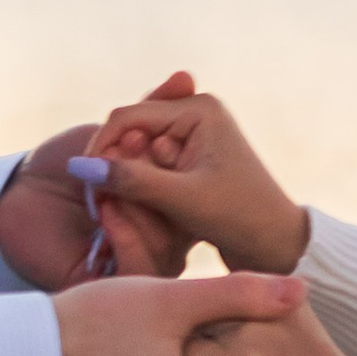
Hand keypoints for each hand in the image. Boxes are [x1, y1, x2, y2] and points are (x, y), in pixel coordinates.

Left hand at [0, 74, 195, 287]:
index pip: (194, 198)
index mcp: (167, 210)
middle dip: (160, 185)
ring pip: (169, 253)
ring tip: (111, 184)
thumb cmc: (61, 168)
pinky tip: (108, 212)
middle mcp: (159, 244)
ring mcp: (137, 269)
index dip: (178, 166)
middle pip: (186, 228)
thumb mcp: (112, 134)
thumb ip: (152, 107)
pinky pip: (141, 274)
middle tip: (132, 153)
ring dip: (143, 210)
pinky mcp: (111, 289)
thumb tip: (187, 74)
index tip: (150, 138)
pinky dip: (130, 238)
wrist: (14, 198)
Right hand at [90, 87, 309, 272]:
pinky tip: (135, 211)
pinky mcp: (189, 161)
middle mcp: (195, 115)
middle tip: (99, 203)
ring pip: (136, 154)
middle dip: (113, 166)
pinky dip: (139, 188)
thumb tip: (78, 166)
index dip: (100, 148)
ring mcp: (192, 138)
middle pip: (130, 133)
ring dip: (125, 180)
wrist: (277, 246)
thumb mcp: (182, 200)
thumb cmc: (239, 219)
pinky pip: (149, 169)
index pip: (128, 118)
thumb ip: (131, 180)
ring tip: (116, 211)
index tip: (84, 184)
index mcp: (199, 109)